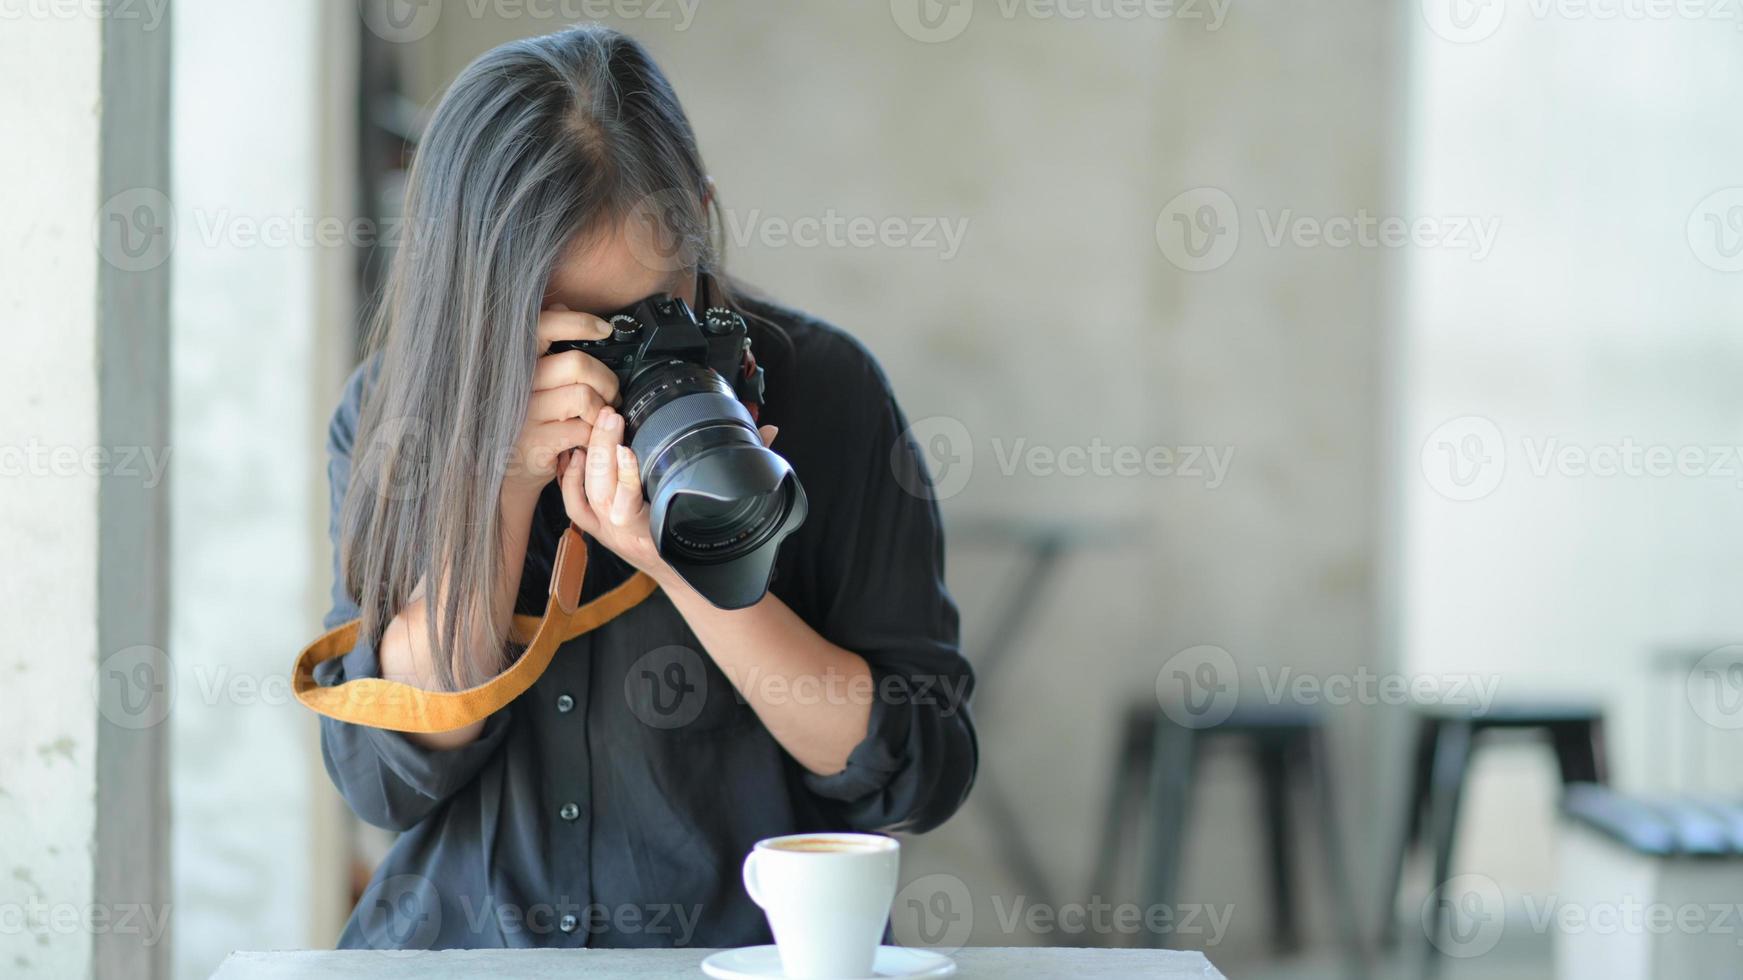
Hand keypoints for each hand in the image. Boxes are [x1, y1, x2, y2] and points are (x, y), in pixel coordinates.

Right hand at [501, 306, 620, 504]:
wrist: (506, 470)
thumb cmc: (524, 416)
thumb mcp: (529, 378)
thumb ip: (544, 343)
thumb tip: (560, 306)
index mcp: (516, 362)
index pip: (543, 326)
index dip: (578, 322)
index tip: (603, 329)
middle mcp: (517, 386)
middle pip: (578, 364)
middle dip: (606, 379)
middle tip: (611, 393)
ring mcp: (526, 415)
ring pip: (584, 396)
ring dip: (603, 408)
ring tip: (601, 416)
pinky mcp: (538, 442)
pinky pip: (584, 428)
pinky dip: (596, 432)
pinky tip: (589, 435)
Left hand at [559, 406, 778, 587]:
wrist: (686, 579)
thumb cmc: (704, 543)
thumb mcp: (725, 507)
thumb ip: (746, 466)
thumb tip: (768, 432)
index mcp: (653, 532)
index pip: (630, 505)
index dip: (625, 477)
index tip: (628, 449)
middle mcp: (624, 533)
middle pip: (601, 489)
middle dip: (603, 449)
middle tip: (611, 415)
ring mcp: (606, 531)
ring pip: (585, 492)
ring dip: (590, 454)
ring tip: (601, 420)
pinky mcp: (595, 528)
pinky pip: (573, 503)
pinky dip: (570, 476)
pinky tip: (578, 448)